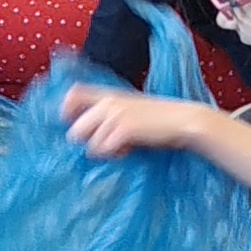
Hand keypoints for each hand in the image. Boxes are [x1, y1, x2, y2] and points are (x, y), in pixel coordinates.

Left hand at [60, 84, 222, 157]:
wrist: (183, 120)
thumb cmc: (158, 117)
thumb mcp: (130, 108)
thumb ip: (109, 112)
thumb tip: (86, 131)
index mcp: (108, 94)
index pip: (73, 94)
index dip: (67, 111)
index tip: (71, 124)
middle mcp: (107, 102)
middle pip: (75, 130)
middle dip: (87, 142)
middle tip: (107, 144)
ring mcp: (114, 116)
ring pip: (89, 144)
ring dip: (103, 150)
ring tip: (121, 147)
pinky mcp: (123, 130)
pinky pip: (103, 150)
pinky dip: (113, 155)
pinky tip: (127, 151)